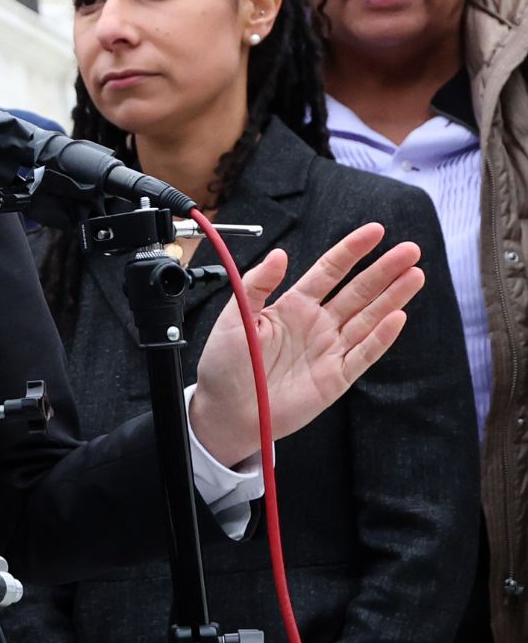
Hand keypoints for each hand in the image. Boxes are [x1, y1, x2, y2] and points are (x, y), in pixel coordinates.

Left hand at [190, 222, 421, 465]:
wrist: (228, 410)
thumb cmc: (226, 364)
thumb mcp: (235, 318)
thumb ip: (257, 285)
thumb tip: (279, 254)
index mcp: (293, 306)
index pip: (330, 271)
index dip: (352, 250)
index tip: (376, 231)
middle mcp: (317, 324)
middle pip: (358, 291)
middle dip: (384, 270)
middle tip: (410, 250)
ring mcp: (330, 349)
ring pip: (368, 318)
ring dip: (392, 297)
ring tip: (415, 274)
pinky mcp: (337, 377)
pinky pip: (364, 354)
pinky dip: (381, 336)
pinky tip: (397, 316)